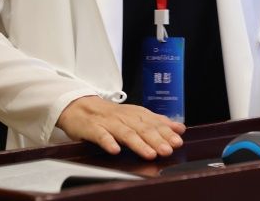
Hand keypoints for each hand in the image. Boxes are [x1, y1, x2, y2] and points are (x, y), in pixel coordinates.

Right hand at [56, 96, 184, 159]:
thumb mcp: (135, 116)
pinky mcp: (93, 129)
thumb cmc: (111, 115)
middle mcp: (124, 118)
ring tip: (150, 153)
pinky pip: (101, 135)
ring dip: (138, 143)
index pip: (153, 123)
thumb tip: (180, 128)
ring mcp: (108, 123)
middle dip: (156, 139)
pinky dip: (108, 142)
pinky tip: (115, 150)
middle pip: (142, 129)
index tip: (178, 141)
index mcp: (135, 114)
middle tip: (167, 150)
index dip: (166, 132)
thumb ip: (157, 122)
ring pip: (125, 133)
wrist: (80, 106)